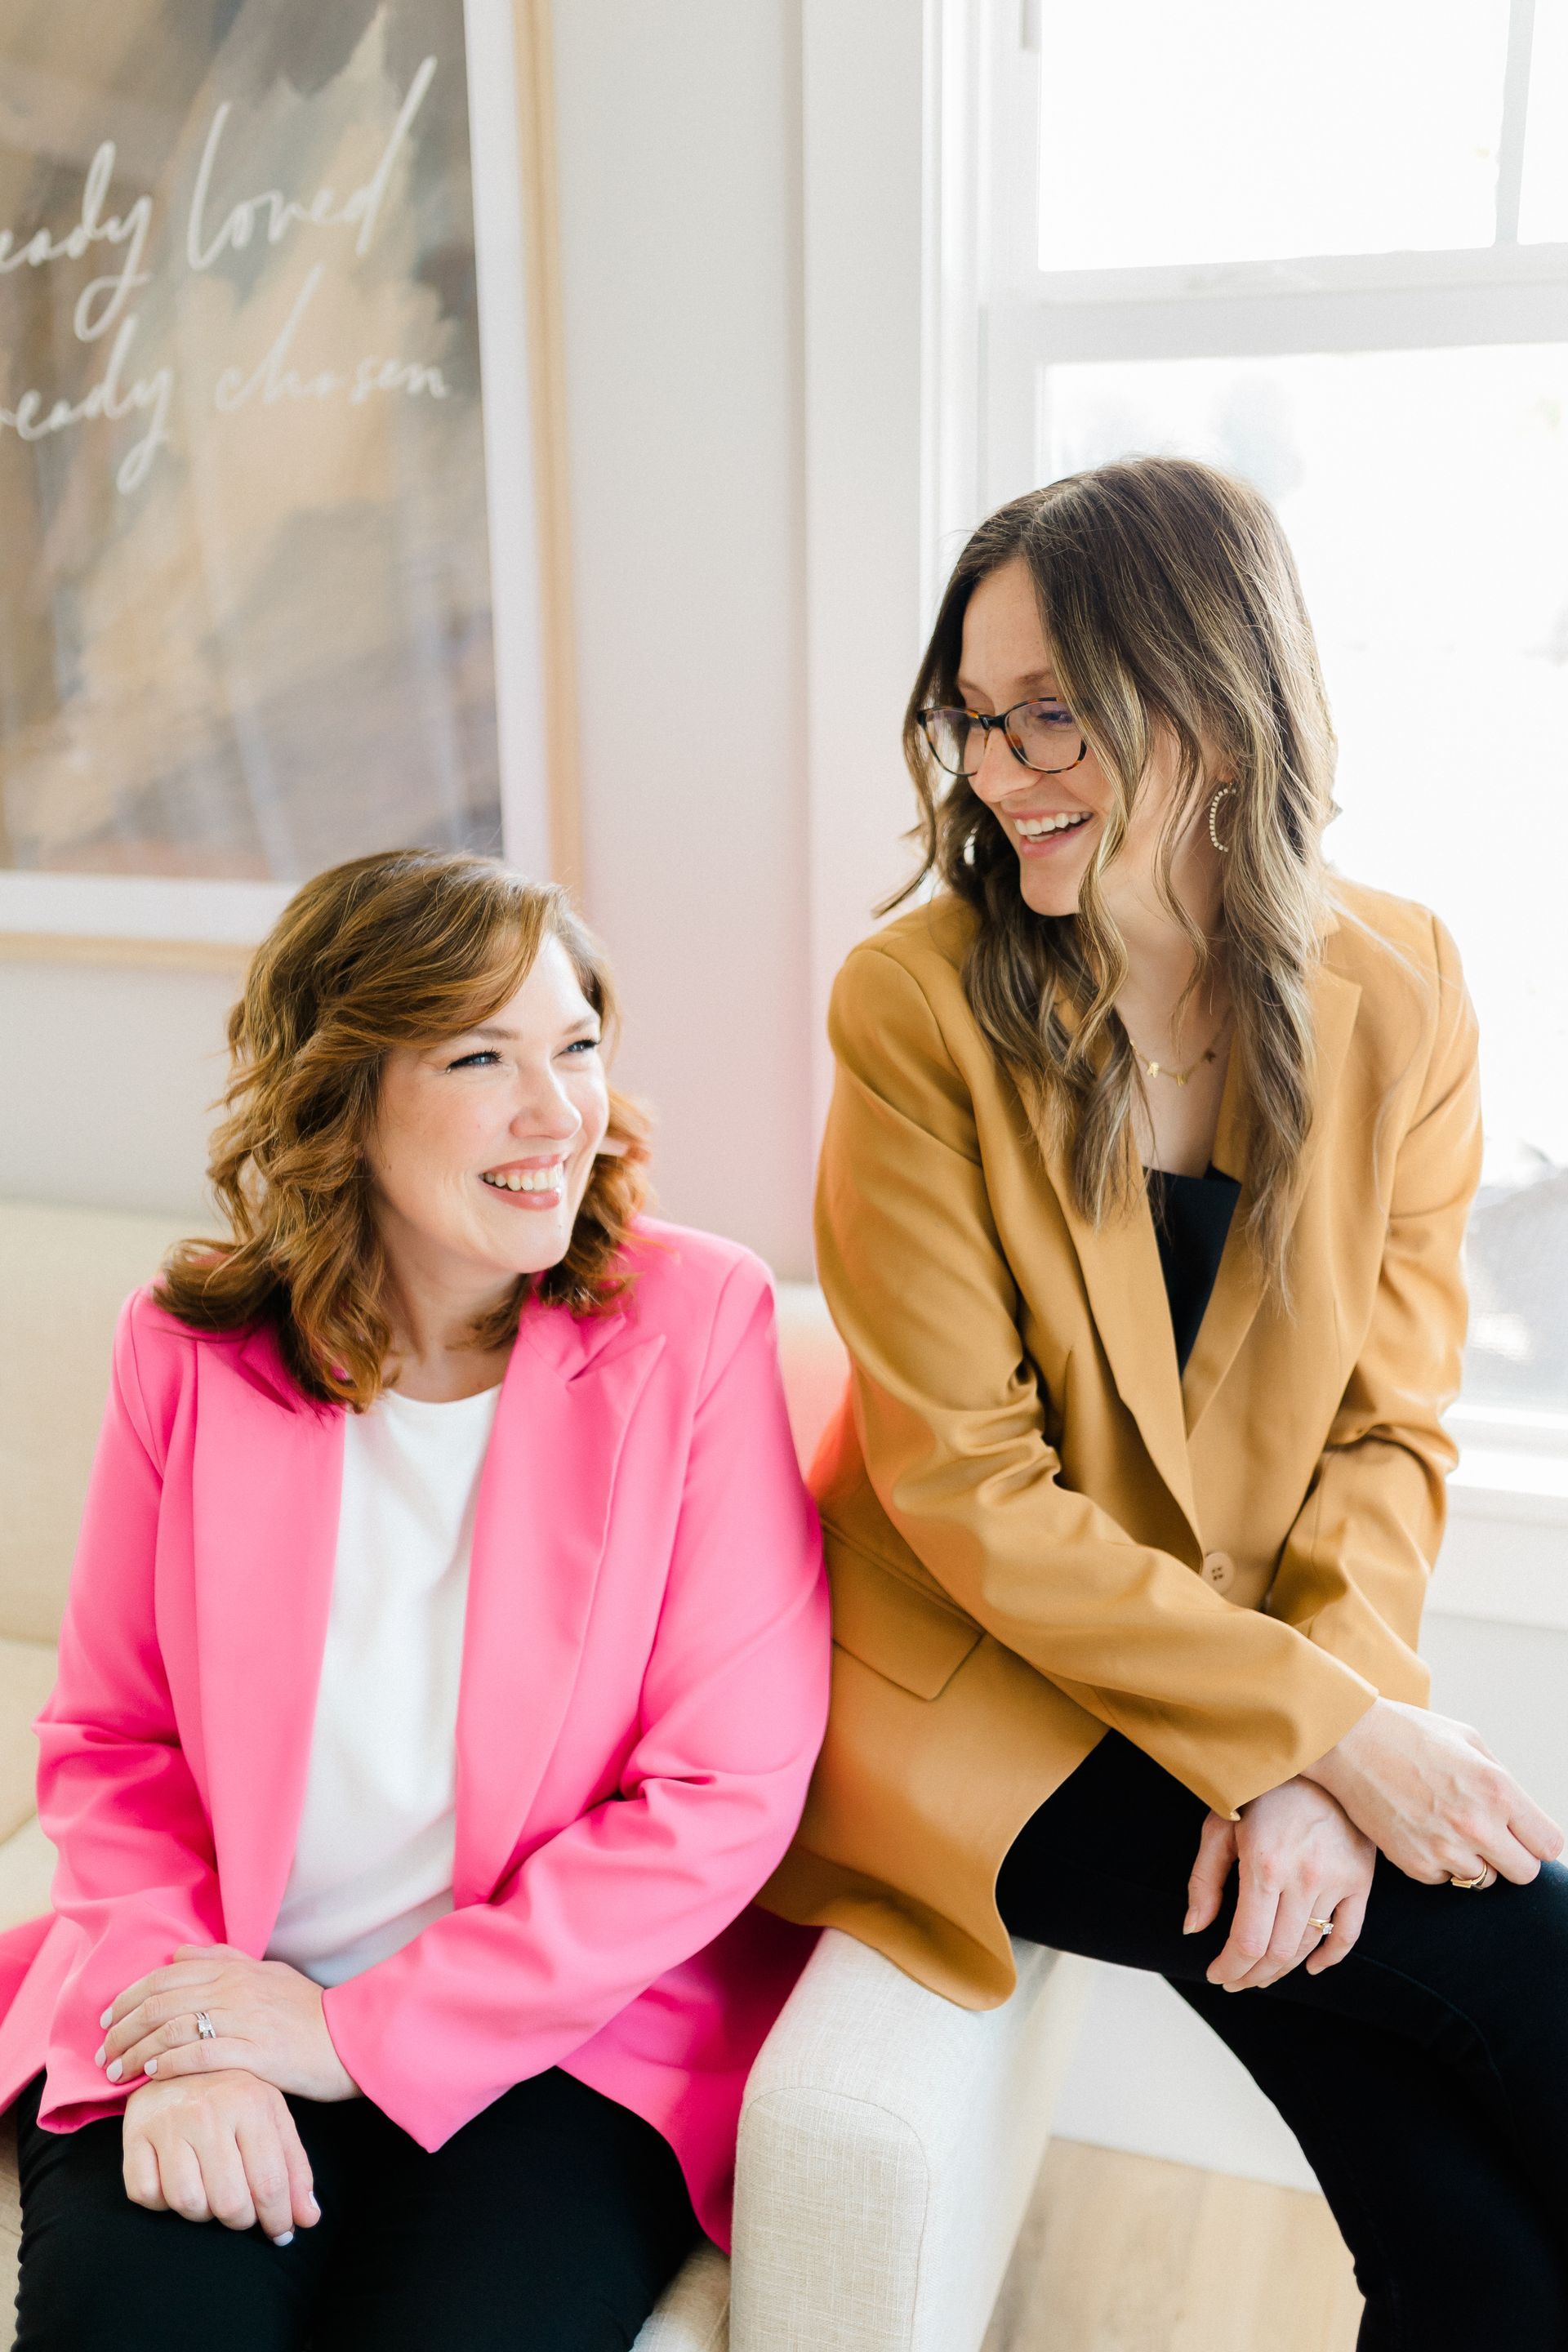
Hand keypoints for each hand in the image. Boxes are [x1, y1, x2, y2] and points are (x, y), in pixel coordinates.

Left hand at [99, 1945, 358, 2102]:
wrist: (351, 2038)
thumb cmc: (308, 2011)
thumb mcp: (270, 1974)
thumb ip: (224, 1960)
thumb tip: (179, 1951)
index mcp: (236, 1969)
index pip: (166, 1976)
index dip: (128, 1997)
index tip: (107, 2020)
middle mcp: (235, 1989)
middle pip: (161, 2003)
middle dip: (123, 2029)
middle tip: (103, 2053)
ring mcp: (245, 2020)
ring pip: (173, 2029)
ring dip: (137, 2052)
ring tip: (118, 2072)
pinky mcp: (255, 2053)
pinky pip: (200, 2055)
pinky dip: (170, 2063)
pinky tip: (153, 2075)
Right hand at [123, 2070, 319, 2244]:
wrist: (178, 2055)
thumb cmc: (233, 2093)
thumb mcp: (272, 2115)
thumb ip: (294, 2166)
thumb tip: (308, 2219)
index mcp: (250, 2103)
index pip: (270, 2182)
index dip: (278, 2219)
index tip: (281, 2233)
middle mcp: (208, 2112)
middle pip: (229, 2201)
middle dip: (241, 2219)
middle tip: (243, 2211)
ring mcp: (168, 2124)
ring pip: (187, 2203)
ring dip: (202, 2212)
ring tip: (211, 2193)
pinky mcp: (134, 2136)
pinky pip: (147, 2195)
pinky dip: (162, 2202)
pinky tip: (176, 2182)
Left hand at [1186, 1776, 1374, 1989]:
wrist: (1316, 1759)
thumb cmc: (1259, 1792)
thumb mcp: (1219, 1825)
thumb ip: (1204, 1879)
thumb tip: (1193, 1929)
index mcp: (1264, 1865)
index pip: (1248, 1941)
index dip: (1229, 1967)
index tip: (1216, 1974)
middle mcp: (1304, 1877)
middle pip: (1277, 1953)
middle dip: (1251, 1975)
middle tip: (1235, 1979)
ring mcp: (1337, 1880)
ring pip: (1308, 1947)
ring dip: (1281, 1970)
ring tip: (1260, 1973)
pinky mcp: (1361, 1879)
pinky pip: (1349, 1934)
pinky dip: (1330, 1959)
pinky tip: (1309, 1967)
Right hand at [1304, 1699, 1564, 1887]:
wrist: (1347, 1741)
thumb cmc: (1409, 1733)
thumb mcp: (1468, 1740)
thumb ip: (1501, 1779)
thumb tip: (1522, 1815)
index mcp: (1497, 1789)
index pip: (1549, 1845)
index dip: (1537, 1840)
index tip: (1523, 1833)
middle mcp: (1476, 1824)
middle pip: (1525, 1872)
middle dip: (1512, 1856)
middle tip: (1491, 1836)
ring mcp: (1444, 1848)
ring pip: (1483, 1880)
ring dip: (1473, 1860)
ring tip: (1447, 1828)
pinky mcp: (1414, 1864)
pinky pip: (1444, 1879)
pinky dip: (1437, 1863)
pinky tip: (1420, 1831)